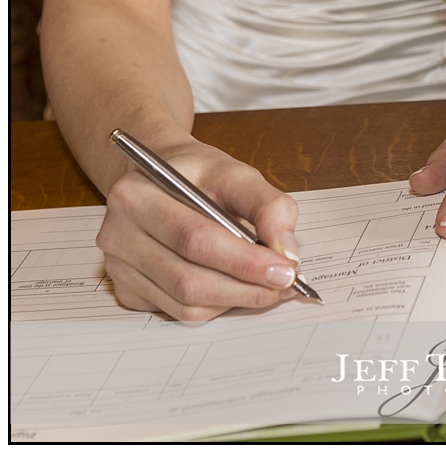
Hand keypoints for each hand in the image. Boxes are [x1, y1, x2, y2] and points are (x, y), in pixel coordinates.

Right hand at [97, 140, 301, 321]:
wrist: (165, 179)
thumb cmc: (199, 175)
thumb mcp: (238, 175)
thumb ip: (269, 206)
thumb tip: (286, 251)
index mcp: (137, 195)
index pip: (194, 239)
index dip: (244, 260)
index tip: (285, 269)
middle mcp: (117, 234)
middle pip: (188, 279)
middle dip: (246, 287)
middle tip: (285, 284)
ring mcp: (119, 268)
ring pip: (186, 303)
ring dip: (236, 300)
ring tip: (269, 286)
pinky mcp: (128, 290)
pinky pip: (179, 311)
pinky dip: (217, 306)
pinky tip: (238, 287)